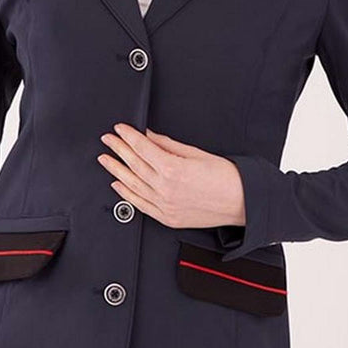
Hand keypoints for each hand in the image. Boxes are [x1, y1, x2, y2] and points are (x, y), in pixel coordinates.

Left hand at [96, 123, 246, 229]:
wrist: (241, 202)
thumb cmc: (225, 178)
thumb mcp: (196, 153)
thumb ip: (168, 146)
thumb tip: (150, 136)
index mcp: (173, 170)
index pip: (143, 149)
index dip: (128, 137)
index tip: (119, 129)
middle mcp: (166, 189)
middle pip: (134, 165)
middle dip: (118, 150)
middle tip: (107, 140)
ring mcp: (165, 205)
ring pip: (133, 185)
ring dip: (116, 171)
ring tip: (106, 159)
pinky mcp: (167, 218)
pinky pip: (140, 205)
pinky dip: (126, 194)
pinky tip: (118, 184)